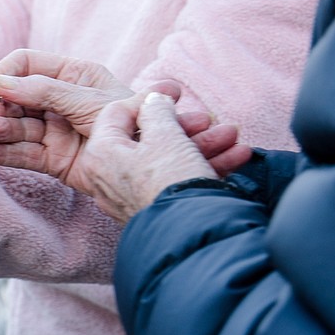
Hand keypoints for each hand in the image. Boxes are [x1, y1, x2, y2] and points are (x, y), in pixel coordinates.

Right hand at [0, 50, 244, 185]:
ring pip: (18, 126)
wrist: (156, 172)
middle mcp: (61, 100)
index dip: (4, 72)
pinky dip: (2, 152)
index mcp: (73, 74)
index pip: (26, 64)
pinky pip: (23, 154)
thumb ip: (44, 91)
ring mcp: (56, 131)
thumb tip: (0, 81)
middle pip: (16, 96)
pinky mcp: (54, 160)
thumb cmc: (133, 123)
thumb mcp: (89, 100)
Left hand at [71, 91, 250, 221]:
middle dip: (186, 127)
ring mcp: (127, 197)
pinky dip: (199, 169)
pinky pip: (171, 181)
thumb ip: (157, 111)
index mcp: (99, 154)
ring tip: (234, 140)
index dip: (148, 101)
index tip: (174, 97)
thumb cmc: (172, 182)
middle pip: (146, 139)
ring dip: (202, 146)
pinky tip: (235, 160)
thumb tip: (153, 101)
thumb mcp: (167, 136)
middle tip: (212, 121)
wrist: (193, 237)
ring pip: (165, 160)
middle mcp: (106, 177)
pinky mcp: (150, 212)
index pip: (116, 113)